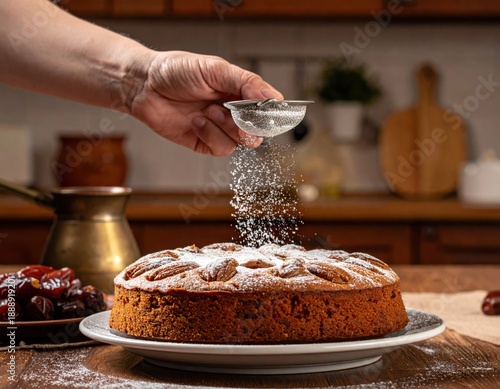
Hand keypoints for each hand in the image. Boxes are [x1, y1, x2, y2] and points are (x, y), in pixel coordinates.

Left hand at [128, 51, 282, 155]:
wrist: (145, 86)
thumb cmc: (176, 71)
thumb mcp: (215, 69)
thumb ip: (246, 82)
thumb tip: (272, 96)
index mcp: (240, 91)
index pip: (266, 107)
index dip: (268, 112)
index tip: (262, 109)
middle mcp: (233, 112)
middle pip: (258, 130)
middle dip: (247, 123)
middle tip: (232, 111)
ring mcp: (220, 129)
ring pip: (242, 141)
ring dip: (225, 126)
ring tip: (207, 110)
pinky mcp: (205, 143)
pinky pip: (221, 148)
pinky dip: (210, 135)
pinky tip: (196, 121)